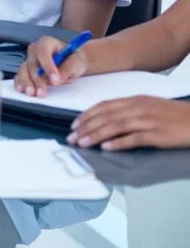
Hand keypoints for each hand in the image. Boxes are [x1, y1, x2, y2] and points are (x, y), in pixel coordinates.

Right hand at [14, 37, 88, 96]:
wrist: (71, 63)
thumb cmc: (73, 60)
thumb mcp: (76, 62)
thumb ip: (67, 69)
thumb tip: (57, 79)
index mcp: (47, 42)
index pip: (43, 52)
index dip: (48, 66)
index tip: (55, 80)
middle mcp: (34, 50)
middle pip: (32, 63)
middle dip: (37, 79)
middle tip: (42, 92)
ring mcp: (29, 60)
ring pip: (23, 71)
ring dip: (27, 83)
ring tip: (33, 93)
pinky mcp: (26, 70)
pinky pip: (19, 76)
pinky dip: (20, 84)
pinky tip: (23, 90)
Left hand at [68, 96, 189, 150]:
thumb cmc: (175, 115)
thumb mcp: (149, 106)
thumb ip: (129, 109)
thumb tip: (108, 118)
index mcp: (135, 100)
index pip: (104, 105)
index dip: (87, 114)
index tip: (75, 124)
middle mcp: (138, 108)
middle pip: (106, 116)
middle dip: (86, 127)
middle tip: (72, 137)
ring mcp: (148, 120)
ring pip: (115, 126)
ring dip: (96, 135)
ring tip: (83, 143)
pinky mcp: (158, 134)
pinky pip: (134, 138)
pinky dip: (119, 143)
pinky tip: (107, 148)